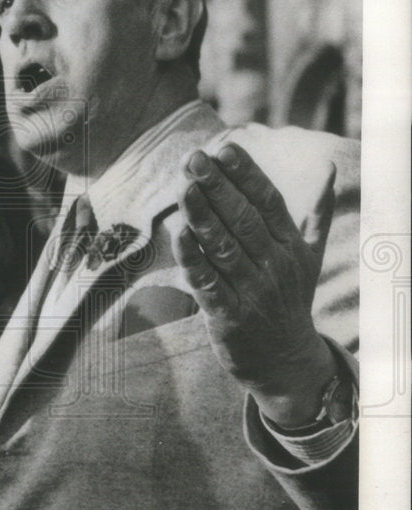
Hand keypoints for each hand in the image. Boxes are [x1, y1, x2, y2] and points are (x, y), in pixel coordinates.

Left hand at [172, 142, 337, 426]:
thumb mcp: (310, 257)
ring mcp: (252, 292)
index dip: (246, 174)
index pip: (267, 201)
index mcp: (291, 246)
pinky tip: (180, 233)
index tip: (225, 148)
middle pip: (243, 219)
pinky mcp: (229, 316)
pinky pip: (209, 282)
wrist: (286, 362)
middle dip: (217, 186)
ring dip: (203, 215)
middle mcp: (274, 266)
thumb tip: (329, 167)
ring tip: (184, 186)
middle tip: (194, 158)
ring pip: (224, 247)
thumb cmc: (291, 300)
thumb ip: (315, 212)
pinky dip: (194, 258)